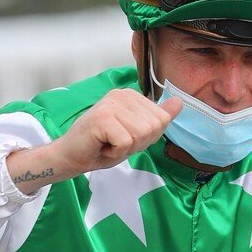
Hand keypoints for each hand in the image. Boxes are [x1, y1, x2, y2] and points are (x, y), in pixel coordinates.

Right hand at [6, 90, 181, 194]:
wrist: (71, 156)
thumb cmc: (101, 146)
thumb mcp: (135, 133)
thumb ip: (158, 117)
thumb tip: (180, 102)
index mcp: (132, 95)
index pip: (162, 119)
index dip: (147, 138)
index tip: (125, 138)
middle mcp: (122, 94)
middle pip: (153, 127)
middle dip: (138, 144)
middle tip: (115, 143)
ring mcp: (111, 104)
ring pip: (141, 135)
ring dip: (126, 149)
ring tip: (109, 144)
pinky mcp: (103, 117)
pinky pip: (126, 142)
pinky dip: (116, 152)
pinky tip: (102, 146)